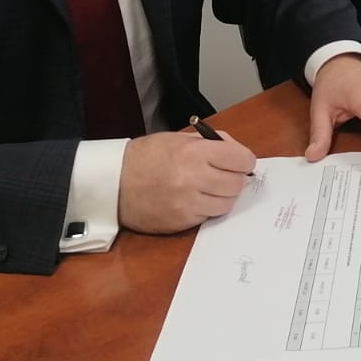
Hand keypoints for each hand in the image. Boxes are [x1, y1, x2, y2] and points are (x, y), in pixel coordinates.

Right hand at [117, 129, 256, 232]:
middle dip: (236, 179)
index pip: (241, 160)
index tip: (241, 162)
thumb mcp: (180, 138)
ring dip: (224, 196)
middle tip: (226, 175)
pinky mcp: (181, 222)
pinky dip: (207, 208)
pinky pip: (208, 217)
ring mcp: (187, 203)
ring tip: (210, 188)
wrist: (115, 182)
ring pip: (227, 204)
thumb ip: (213, 142)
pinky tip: (195, 199)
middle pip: (237, 184)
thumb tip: (240, 155)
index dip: (245, 161)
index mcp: (195, 153)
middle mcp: (193, 178)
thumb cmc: (148, 156)